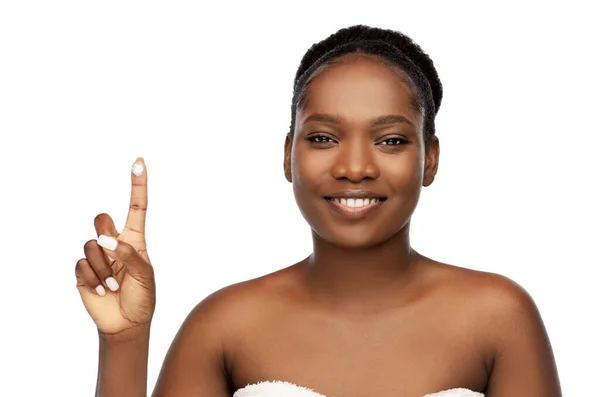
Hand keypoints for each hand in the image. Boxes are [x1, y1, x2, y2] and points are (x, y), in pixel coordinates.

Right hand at [75, 158, 155, 335]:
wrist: (127, 323)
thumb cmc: (142, 296)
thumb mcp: (145, 274)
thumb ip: (129, 254)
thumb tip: (104, 240)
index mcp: (135, 239)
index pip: (136, 207)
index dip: (137, 184)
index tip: (139, 161)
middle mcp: (114, 243)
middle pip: (102, 219)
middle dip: (105, 232)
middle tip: (114, 253)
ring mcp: (97, 256)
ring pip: (91, 245)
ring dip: (104, 267)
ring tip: (114, 283)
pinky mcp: (82, 271)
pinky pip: (81, 264)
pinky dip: (94, 278)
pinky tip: (103, 289)